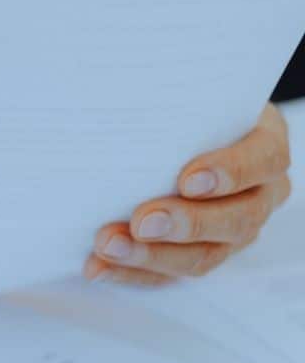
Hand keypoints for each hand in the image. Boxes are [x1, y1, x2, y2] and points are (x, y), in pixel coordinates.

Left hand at [86, 104, 291, 285]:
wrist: (174, 134)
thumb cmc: (181, 112)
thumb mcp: (185, 97)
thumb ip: (168, 101)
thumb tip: (112, 88)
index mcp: (264, 145)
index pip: (264, 160)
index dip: (231, 172)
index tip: (189, 179)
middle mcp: (259, 193)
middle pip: (237, 218)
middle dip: (186, 223)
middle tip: (141, 221)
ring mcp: (232, 230)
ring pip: (204, 255)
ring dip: (152, 255)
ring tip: (109, 245)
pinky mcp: (198, 254)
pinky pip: (169, 275)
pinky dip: (130, 272)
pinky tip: (98, 266)